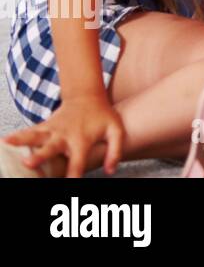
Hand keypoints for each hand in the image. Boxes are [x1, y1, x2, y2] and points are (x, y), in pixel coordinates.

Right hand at [3, 94, 124, 176]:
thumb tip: (111, 170)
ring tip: (7, 142)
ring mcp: (53, 129)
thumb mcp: (116, 130)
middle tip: (28, 162)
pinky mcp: (45, 125)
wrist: (88, 96)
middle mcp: (65, 136)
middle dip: (40, 156)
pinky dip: (18, 135)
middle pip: (51, 147)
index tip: (69, 184)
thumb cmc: (103, 117)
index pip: (78, 161)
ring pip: (35, 135)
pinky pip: (30, 130)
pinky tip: (5, 140)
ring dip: (22, 140)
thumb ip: (115, 150)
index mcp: (82, 140)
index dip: (74, 174)